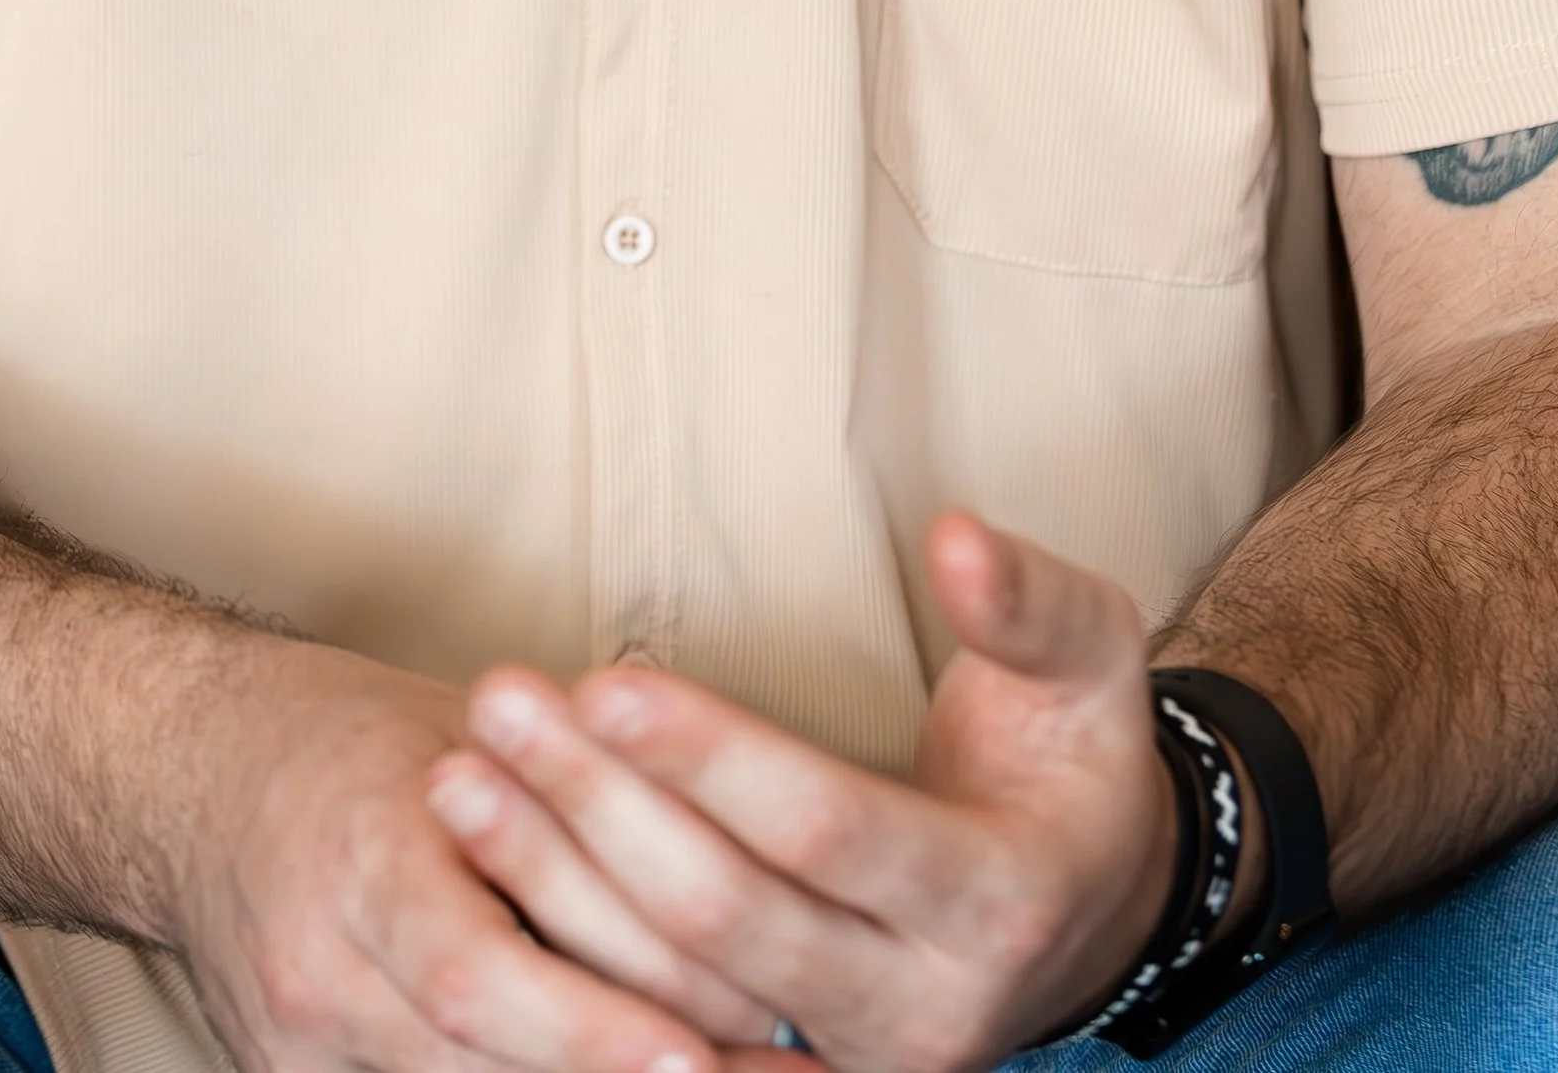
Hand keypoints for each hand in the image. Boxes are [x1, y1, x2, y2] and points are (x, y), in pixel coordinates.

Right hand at [156, 626, 777, 1072]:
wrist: (188, 774)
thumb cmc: (357, 741)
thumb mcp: (469, 740)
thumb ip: (571, 812)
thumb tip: (733, 881)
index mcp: (363, 857)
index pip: (479, 976)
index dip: (595, 1034)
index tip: (702, 1056)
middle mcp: (317, 973)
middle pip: (476, 1064)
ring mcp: (296, 1051)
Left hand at [425, 517, 1179, 1071]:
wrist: (1095, 913)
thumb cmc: (1075, 759)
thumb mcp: (1091, 664)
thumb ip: (1028, 604)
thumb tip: (956, 538)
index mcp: (998, 900)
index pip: (830, 831)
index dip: (714, 758)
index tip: (606, 677)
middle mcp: (924, 1007)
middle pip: (728, 919)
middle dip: (602, 810)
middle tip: (499, 707)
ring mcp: (853, 1061)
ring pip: (678, 986)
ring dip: (559, 882)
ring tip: (462, 777)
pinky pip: (666, 1027)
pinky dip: (576, 949)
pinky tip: (493, 872)